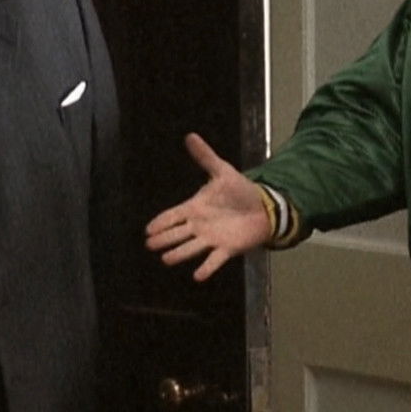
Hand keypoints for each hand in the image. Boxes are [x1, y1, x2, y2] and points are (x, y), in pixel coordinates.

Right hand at [145, 133, 273, 280]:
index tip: (147, 229)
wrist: (263, 207)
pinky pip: (214, 260)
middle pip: (177, 234)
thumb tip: (190, 136)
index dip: (160, 222)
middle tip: (149, 244)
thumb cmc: (240, 190)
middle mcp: (199, 226)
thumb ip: (205, 157)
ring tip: (166, 259)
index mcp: (195, 208)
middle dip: (163, 239)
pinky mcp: (226, 249)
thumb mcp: (222, 171)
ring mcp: (211, 239)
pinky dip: (206, 268)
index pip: (173, 215)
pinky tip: (197, 276)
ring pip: (191, 248)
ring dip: (179, 254)